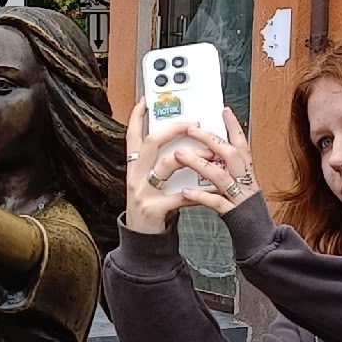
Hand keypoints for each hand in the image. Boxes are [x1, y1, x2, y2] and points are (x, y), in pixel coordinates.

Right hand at [124, 102, 259, 231]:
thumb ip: (162, 165)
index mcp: (134, 167)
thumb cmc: (152, 207)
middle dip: (174, 129)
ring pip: (167, 165)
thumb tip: (185, 145)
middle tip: (193, 123)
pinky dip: (197, 191)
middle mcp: (135, 176)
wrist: (142, 240)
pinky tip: (209, 189)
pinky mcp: (154, 208)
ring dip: (192, 157)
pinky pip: (180, 195)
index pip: (132, 135)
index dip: (137, 117)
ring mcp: (143, 192)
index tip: (146, 101)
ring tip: (209, 154)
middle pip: (151, 142)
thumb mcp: (150, 183)